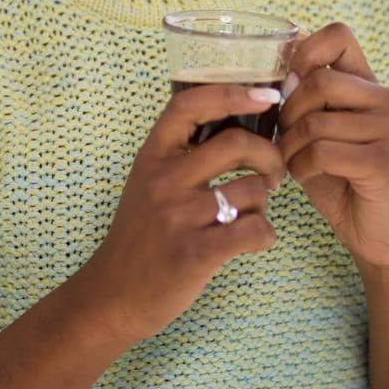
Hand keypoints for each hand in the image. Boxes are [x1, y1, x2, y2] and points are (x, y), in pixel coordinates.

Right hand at [77, 84, 283, 344]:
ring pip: (252, 189)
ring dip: (265, 203)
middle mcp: (164, 180)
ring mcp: (179, 216)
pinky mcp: (195, 253)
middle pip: (236, 143)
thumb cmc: (140, 237)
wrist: (113, 295)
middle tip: (275, 173)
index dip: (231, 93)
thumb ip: (181, 156)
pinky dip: (266, 235)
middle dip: (269, 156)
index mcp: (152, 157)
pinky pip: (255, 230)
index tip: (265, 96)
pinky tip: (256, 240)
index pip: (189, 106)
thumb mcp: (147, 183)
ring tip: (253, 215)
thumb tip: (238, 128)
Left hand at [278, 23, 388, 273]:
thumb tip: (287, 52)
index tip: (287, 83)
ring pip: (315, 120)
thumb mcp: (315, 128)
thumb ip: (304, 93)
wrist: (375, 233)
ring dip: (289, 146)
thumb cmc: (338, 176)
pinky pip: (322, 151)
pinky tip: (304, 176)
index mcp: (369, 84)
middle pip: (318, 81)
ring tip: (290, 161)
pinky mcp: (384, 162)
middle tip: (282, 139)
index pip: (339, 35)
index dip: (304, 51)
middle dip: (287, 113)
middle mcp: (387, 100)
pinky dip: (301, 167)